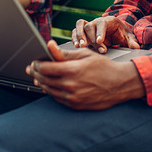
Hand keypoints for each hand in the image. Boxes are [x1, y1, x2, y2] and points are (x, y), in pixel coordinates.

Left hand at [26, 41, 145, 109]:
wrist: (120, 84)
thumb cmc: (103, 67)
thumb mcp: (85, 55)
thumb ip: (64, 53)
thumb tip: (49, 46)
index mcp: (71, 70)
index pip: (44, 68)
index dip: (36, 65)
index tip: (34, 62)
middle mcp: (70, 86)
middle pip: (44, 80)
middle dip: (35, 73)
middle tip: (31, 69)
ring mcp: (72, 97)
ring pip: (49, 90)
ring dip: (41, 83)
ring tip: (38, 78)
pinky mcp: (75, 105)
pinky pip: (57, 99)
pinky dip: (51, 92)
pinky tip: (50, 86)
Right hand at [72, 16, 138, 53]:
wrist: (117, 32)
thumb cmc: (122, 34)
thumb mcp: (129, 37)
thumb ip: (132, 42)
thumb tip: (136, 48)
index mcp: (109, 21)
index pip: (102, 24)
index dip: (100, 32)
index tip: (100, 41)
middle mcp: (97, 21)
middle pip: (90, 26)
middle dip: (91, 38)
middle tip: (94, 48)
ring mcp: (89, 25)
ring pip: (80, 26)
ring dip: (79, 36)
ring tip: (81, 46)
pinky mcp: (83, 32)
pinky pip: (75, 31)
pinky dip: (74, 37)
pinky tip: (76, 46)